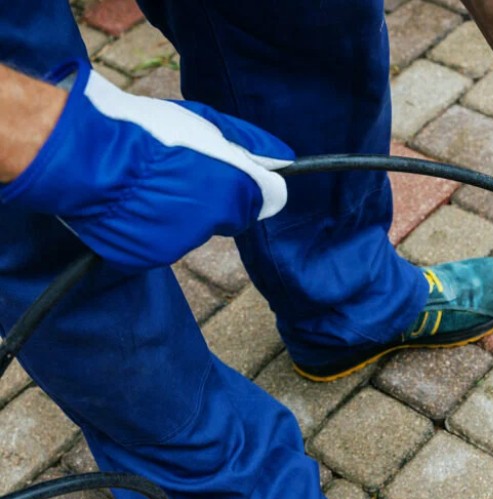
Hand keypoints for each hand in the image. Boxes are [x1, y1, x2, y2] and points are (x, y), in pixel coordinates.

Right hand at [0, 59, 291, 270]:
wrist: (84, 155)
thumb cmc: (145, 131)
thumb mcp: (206, 124)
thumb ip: (250, 145)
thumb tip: (285, 161)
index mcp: (233, 188)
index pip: (267, 198)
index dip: (248, 182)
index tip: (230, 171)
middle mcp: (212, 223)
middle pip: (227, 215)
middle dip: (211, 198)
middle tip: (177, 170)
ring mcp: (178, 244)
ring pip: (191, 230)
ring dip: (177, 212)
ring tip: (146, 183)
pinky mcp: (146, 256)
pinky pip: (158, 242)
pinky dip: (149, 227)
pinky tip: (130, 202)